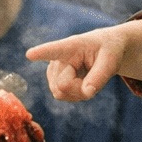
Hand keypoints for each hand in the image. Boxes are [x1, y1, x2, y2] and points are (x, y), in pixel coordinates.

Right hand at [26, 20, 141, 100]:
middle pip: (62, 85)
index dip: (42, 52)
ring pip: (60, 93)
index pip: (55, 49)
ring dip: (78, 93)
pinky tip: (82, 82)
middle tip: (92, 79)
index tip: (30, 54)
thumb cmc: (108, 50)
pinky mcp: (54, 80)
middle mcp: (57, 57)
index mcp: (73, 45)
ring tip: (87, 78)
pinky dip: (75, 95)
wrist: (104, 50)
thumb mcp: (111, 61)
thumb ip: (100, 77)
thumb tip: (86, 93)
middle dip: (79, 89)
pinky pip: (62, 96)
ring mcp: (53, 70)